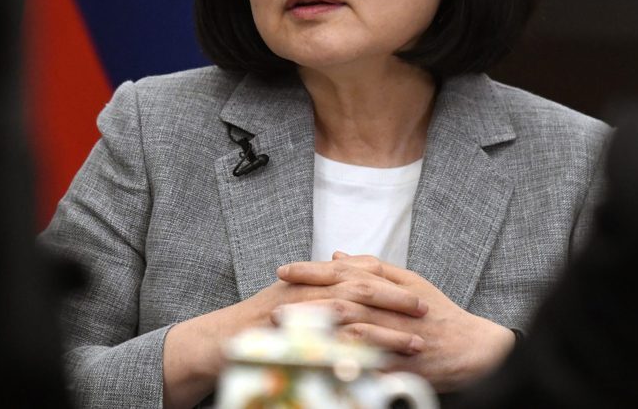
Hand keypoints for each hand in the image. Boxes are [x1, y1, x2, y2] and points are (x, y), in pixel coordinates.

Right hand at [162, 259, 426, 408]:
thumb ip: (316, 284)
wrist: (212, 343)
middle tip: (425, 310)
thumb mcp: (287, 297)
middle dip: (396, 299)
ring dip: (386, 331)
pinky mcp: (291, 342)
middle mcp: (306, 291)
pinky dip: (359, 357)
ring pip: (352, 318)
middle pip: (361, 288)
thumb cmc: (252, 324)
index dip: (389, 281)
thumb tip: (344, 270)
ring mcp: (297, 316)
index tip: (417, 290)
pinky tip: (382, 367)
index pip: (357, 273)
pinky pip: (330, 349)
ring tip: (414, 343)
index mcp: (308, 281)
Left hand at [277, 252, 516, 391]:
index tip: (284, 270)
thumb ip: (374, 268)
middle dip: (307, 300)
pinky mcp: (401, 364)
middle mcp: (391, 309)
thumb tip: (337, 255)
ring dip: (318, 329)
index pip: (346, 274)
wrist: (474, 348)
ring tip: (287, 331)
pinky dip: (344, 359)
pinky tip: (320, 360)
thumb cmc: (441, 315)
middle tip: (273, 302)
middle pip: (343, 299)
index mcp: (391, 287)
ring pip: (352, 329)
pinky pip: (370, 363)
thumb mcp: (412, 282)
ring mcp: (396, 337)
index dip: (313, 271)